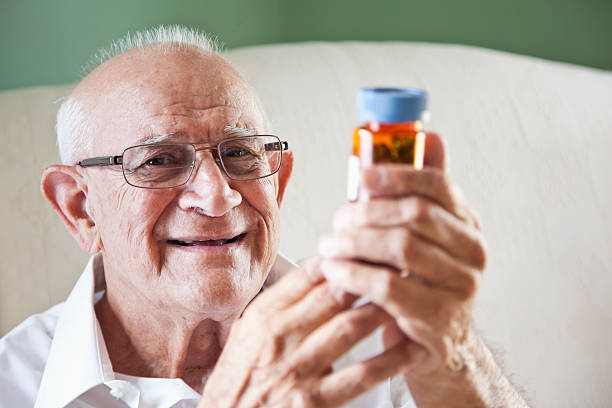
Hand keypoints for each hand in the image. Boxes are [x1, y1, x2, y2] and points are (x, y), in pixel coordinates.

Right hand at [199, 258, 412, 407]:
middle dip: (372, 272)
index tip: (372, 241)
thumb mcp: (250, 330)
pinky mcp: (313, 400)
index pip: (310, 271)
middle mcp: (280, 335)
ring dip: (385, 308)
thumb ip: (284, 301)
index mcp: (266, 313)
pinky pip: (360, 375)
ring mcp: (297, 368)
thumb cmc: (242, 375)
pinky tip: (412, 348)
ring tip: (412, 294)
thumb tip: (322, 269)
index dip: (346, 253)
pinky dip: (390, 360)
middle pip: (334, 292)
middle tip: (402, 258)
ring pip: (350, 326)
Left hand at [318, 134, 486, 390]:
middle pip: (414, 214)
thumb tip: (431, 138)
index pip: (438, 185)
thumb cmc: (421, 285)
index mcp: (467, 225)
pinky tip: (334, 270)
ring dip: (354, 242)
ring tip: (328, 245)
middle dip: (366, 212)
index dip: (396, 174)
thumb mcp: (424, 240)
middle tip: (336, 220)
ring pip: (400, 247)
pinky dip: (353, 273)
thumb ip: (420, 194)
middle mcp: (473, 253)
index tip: (362, 174)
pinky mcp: (438, 320)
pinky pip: (388, 285)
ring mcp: (460, 288)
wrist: (438, 348)